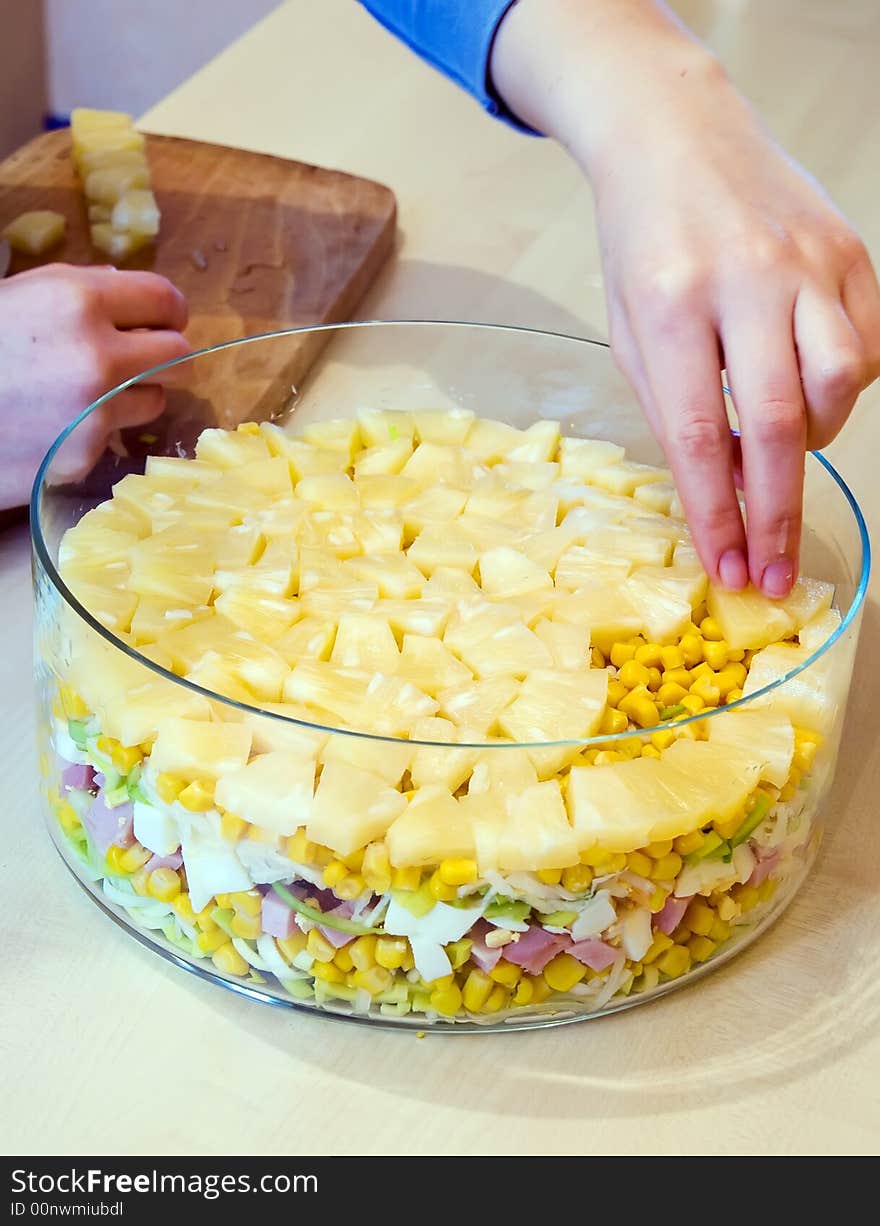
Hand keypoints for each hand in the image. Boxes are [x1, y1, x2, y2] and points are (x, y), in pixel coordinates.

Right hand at [0, 263, 189, 509]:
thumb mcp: (18, 295)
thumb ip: (78, 289)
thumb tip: (122, 287)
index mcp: (79, 300)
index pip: (165, 298)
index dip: (169, 309)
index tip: (164, 319)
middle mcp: (98, 355)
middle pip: (178, 353)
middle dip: (164, 352)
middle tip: (145, 357)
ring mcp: (96, 411)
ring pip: (156, 399)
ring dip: (137, 393)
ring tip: (93, 391)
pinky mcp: (85, 454)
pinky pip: (116, 436)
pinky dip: (99, 428)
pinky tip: (61, 421)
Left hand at [492, 0, 879, 595]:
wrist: (677, 135)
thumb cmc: (642, 242)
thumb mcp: (628, 327)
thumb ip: (673, 405)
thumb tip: (720, 488)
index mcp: (672, 300)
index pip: (699, 433)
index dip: (715, 512)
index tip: (725, 569)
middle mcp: (748, 278)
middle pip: (779, 423)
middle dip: (775, 513)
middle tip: (771, 573)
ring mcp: (809, 259)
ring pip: (841, 382)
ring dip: (813, 441)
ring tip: (780, 447)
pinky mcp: (850, 249)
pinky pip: (867, 344)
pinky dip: (841, 388)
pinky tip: (808, 390)